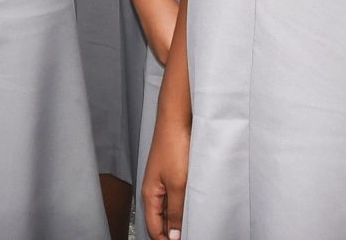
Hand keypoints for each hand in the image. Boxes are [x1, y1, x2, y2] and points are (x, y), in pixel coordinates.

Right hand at [142, 105, 189, 238]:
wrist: (177, 117)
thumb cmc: (173, 145)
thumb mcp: (177, 184)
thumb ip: (176, 212)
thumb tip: (174, 236)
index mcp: (150, 195)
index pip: (154, 228)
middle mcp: (154, 189)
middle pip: (161, 220)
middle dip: (173, 231)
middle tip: (191, 233)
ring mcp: (164, 181)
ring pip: (170, 208)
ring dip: (180, 218)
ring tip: (195, 223)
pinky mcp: (174, 172)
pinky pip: (177, 196)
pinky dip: (185, 204)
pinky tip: (196, 204)